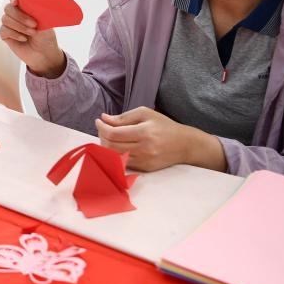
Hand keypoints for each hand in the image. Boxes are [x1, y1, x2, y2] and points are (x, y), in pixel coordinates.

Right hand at [0, 0, 65, 77]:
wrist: (45, 54)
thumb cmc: (46, 36)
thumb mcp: (45, 20)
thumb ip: (35, 9)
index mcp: (25, 6)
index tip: (16, 2)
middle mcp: (15, 13)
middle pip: (8, 8)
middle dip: (20, 16)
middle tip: (34, 24)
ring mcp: (9, 24)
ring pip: (5, 19)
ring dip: (20, 26)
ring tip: (32, 33)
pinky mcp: (5, 34)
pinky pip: (4, 30)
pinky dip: (15, 34)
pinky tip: (24, 38)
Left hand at [95, 107, 225, 171]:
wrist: (185, 145)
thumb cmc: (164, 126)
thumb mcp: (145, 114)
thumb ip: (123, 117)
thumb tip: (104, 119)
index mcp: (144, 132)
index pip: (113, 134)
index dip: (101, 128)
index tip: (98, 121)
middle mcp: (144, 149)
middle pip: (111, 147)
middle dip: (102, 137)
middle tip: (103, 129)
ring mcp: (144, 161)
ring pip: (115, 157)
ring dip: (106, 147)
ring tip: (108, 137)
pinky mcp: (144, 169)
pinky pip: (122, 164)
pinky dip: (115, 155)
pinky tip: (116, 147)